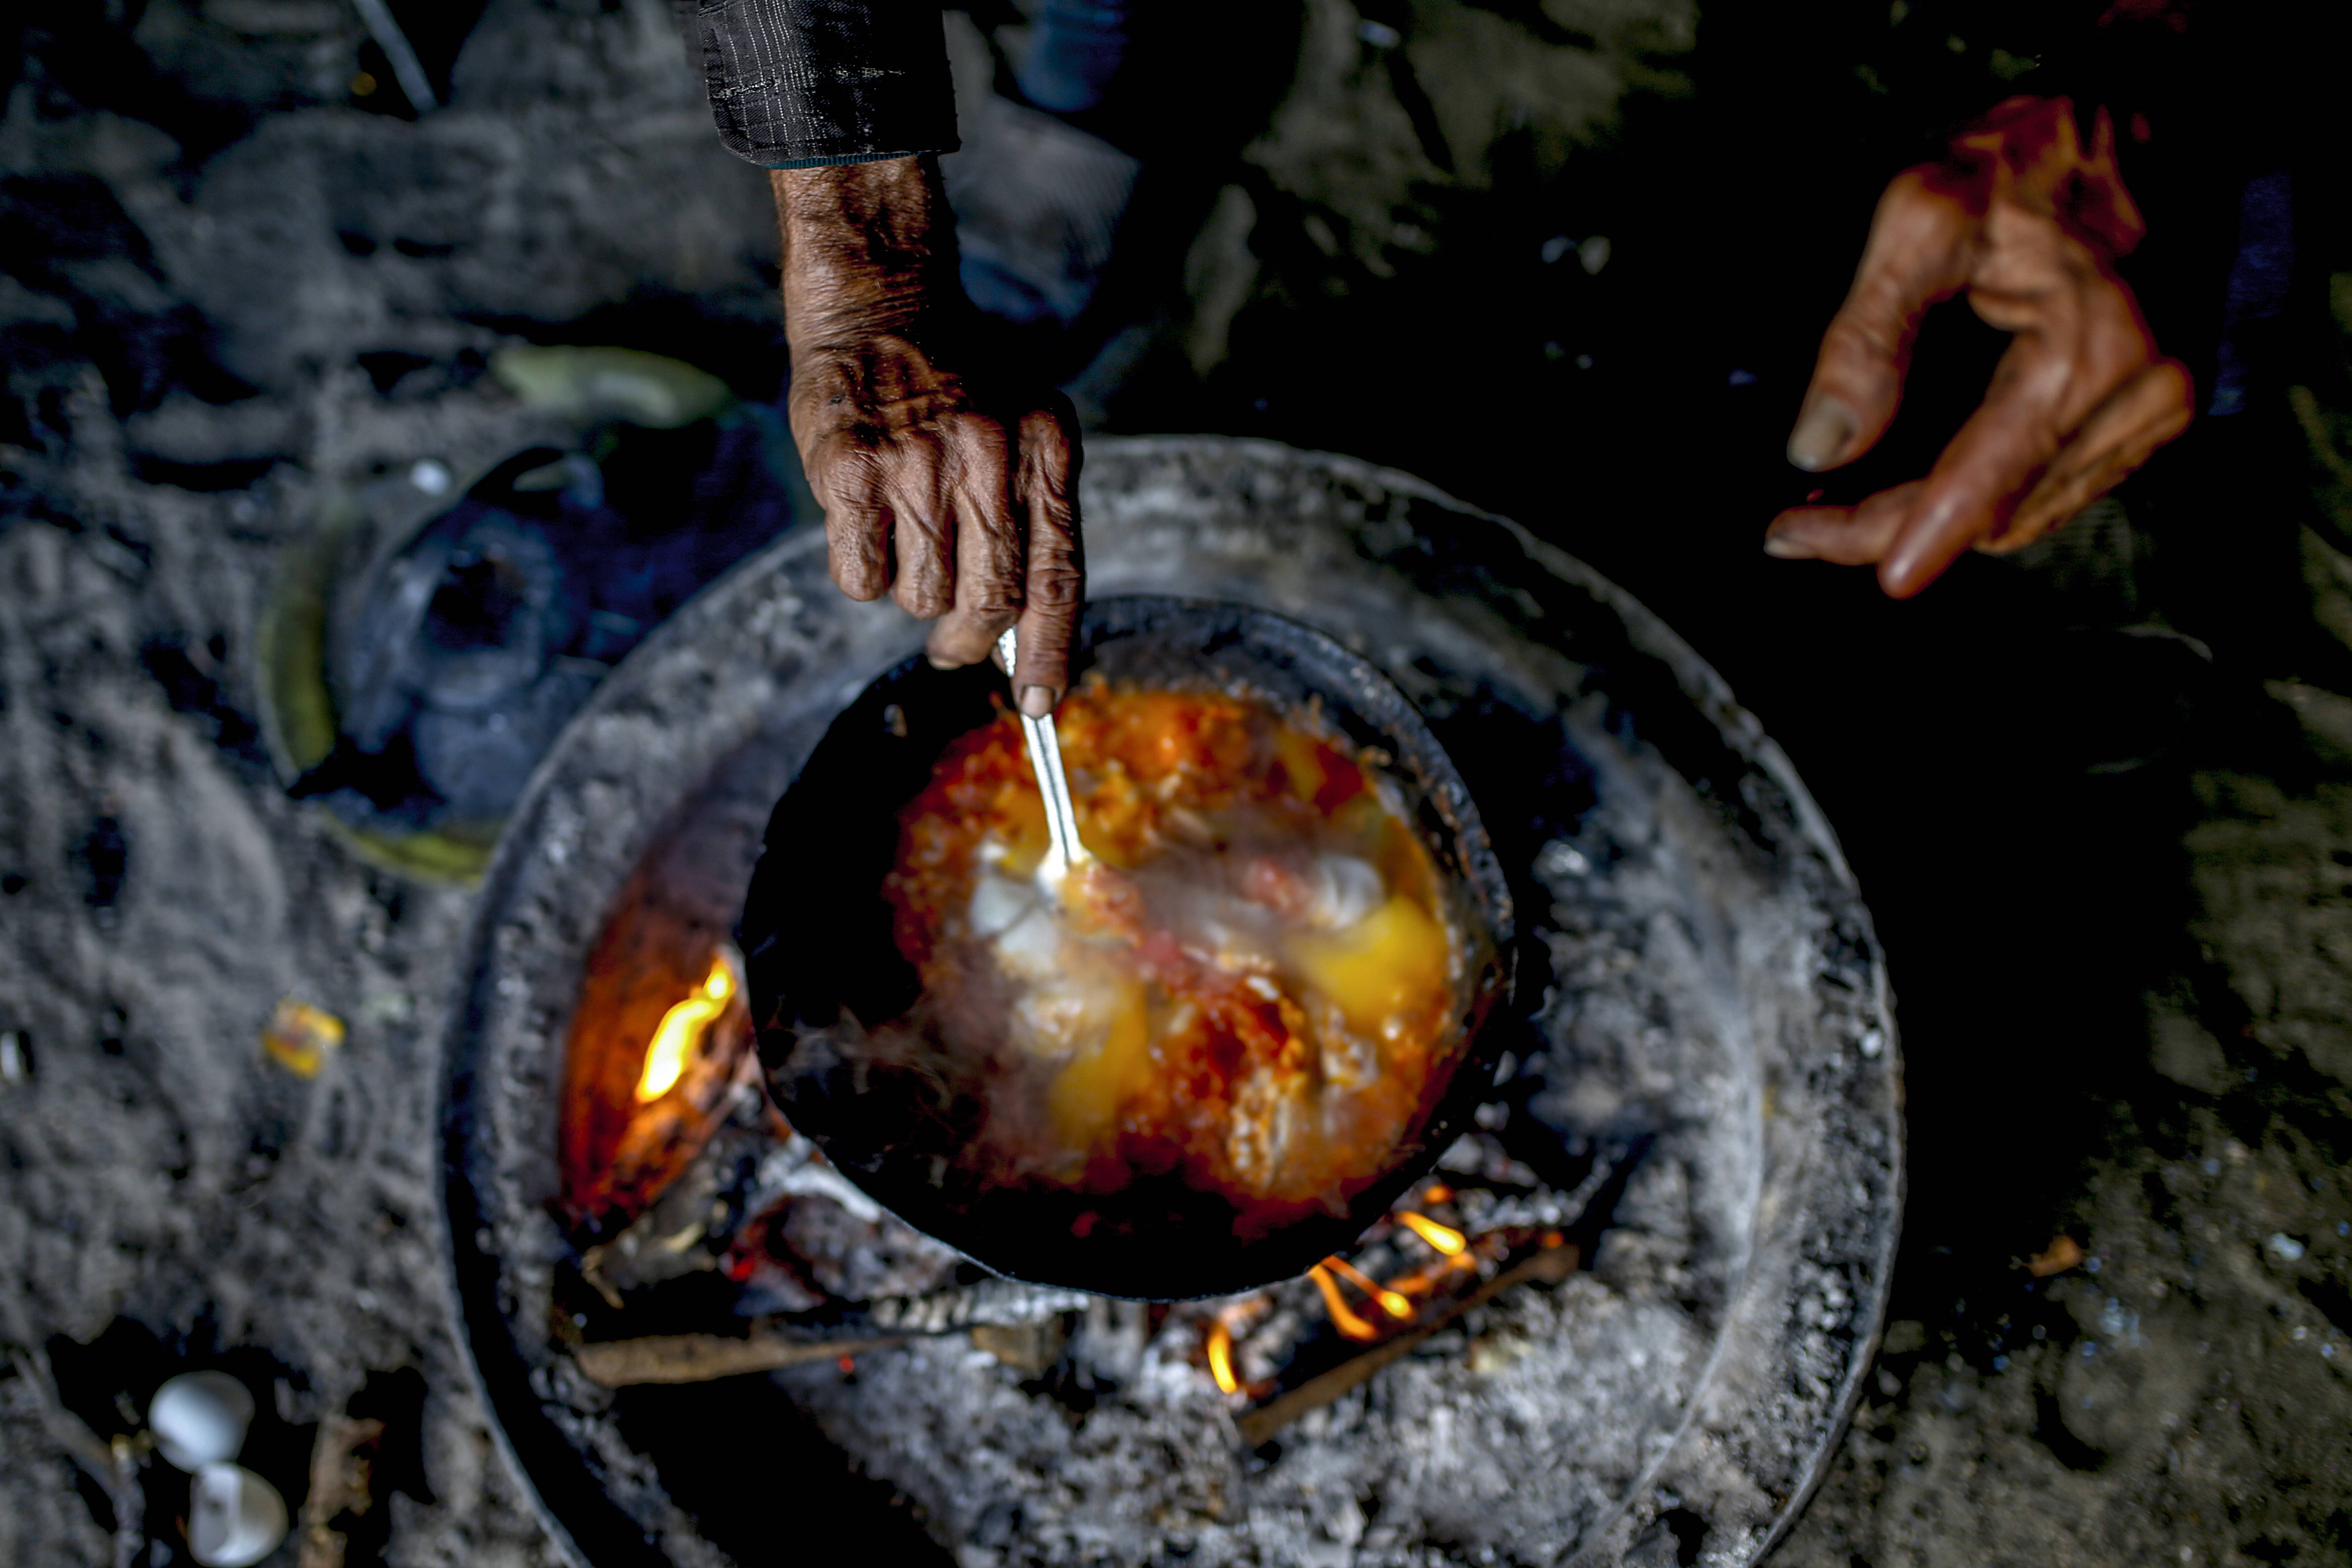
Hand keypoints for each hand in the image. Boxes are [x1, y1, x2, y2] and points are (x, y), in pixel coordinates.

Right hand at [774, 158, 1081, 713]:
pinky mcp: (850, 471)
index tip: (1043, 705)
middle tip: (952, 646)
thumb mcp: (1023, 429)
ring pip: (923, 597)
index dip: (1053, 653)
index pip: (1059, 578)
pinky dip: (863, 573)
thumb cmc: (957, 379)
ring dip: (913, 592)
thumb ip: (1034, 518)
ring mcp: (918, 463)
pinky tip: (864, 523)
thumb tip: (1028, 633)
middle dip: (970, 641)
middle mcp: (989, 455)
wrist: (881, 299)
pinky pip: (861, 578)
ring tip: (906, 538)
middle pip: (990, 602)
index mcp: (1047, 447)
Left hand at [1764, 98, 2193, 596]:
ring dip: (1925, 517)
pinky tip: (1904, 476)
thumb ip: (1867, 337)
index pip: (1974, 488)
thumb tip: (1819, 444)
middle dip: (1885, 529)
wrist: (2143, 111)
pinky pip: (2047, 480)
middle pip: (1992, 517)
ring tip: (1833, 504)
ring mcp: (2154, 409)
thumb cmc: (2037, 152)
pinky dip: (1972, 488)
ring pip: (2020, 512)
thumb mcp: (1922, 217)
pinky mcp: (2146, 408)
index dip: (1878, 532)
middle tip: (1794, 524)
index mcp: (2089, 355)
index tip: (1795, 542)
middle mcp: (2139, 399)